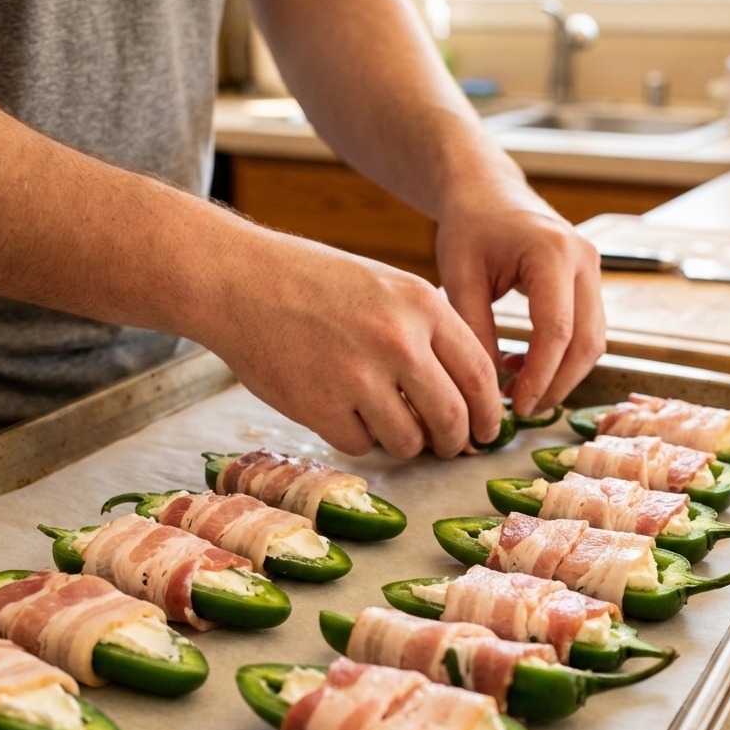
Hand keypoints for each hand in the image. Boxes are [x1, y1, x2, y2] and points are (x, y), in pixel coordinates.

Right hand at [204, 223, 501, 458]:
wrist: (240, 280)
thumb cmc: (313, 283)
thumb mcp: (386, 286)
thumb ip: (427, 332)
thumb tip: (464, 395)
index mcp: (422, 305)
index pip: (479, 374)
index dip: (488, 413)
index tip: (487, 431)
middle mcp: (397, 341)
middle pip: (452, 418)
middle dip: (454, 442)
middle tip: (447, 448)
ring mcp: (358, 377)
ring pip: (408, 441)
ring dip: (404, 444)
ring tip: (385, 424)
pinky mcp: (320, 407)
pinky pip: (360, 445)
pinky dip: (355, 437)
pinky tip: (339, 411)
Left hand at [436, 178, 604, 416]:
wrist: (487, 193)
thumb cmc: (469, 228)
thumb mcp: (459, 276)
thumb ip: (474, 329)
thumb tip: (484, 387)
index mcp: (552, 253)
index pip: (557, 331)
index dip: (540, 376)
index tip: (515, 406)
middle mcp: (584, 260)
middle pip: (587, 342)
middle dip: (557, 384)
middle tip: (520, 410)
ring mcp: (593, 270)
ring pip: (594, 342)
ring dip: (562, 375)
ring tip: (519, 391)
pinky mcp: (589, 282)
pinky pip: (587, 331)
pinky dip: (562, 358)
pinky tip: (524, 366)